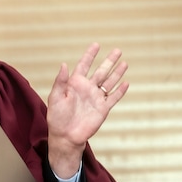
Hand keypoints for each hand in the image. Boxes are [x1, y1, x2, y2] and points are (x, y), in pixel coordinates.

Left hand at [46, 43, 127, 177]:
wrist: (66, 136)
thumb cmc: (57, 117)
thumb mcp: (56, 97)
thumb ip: (61, 81)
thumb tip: (64, 64)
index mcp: (75, 84)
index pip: (84, 65)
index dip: (90, 55)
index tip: (96, 45)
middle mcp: (87, 88)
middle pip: (101, 71)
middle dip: (109, 61)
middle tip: (118, 50)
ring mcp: (96, 98)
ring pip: (109, 82)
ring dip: (117, 73)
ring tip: (124, 63)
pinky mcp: (102, 109)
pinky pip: (113, 97)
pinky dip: (120, 91)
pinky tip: (126, 82)